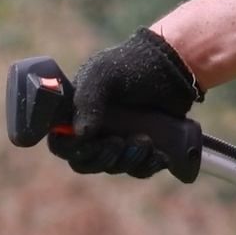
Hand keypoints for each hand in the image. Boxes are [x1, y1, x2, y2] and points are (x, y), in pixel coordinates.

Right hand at [47, 29, 202, 180]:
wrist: (173, 67)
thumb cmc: (133, 65)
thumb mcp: (103, 74)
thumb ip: (87, 100)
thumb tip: (80, 134)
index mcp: (77, 113)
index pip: (62, 144)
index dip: (72, 149)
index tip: (90, 140)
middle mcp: (94, 130)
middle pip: (85, 163)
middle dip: (103, 158)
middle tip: (118, 142)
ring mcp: (118, 142)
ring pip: (114, 167)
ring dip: (128, 159)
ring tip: (145, 140)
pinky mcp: (142, 150)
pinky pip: (139, 169)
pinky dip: (148, 165)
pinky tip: (160, 155)